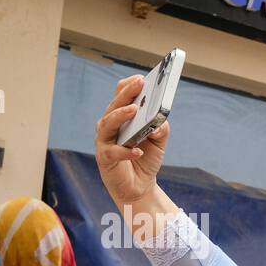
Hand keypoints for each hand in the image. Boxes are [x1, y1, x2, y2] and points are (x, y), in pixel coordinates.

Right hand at [95, 74, 170, 209]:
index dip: (129, 86)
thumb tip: (159, 123)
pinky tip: (138, 151)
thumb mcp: (159, 142)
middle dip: (127, 93)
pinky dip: (126, 151)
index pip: (121, 95)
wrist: (139, 186)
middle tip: (139, 84)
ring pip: (108, 123)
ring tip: (134, 110)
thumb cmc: (146, 159)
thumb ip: (161, 129)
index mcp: (122, 117)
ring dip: (121, 115)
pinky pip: (113, 151)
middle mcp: (110, 125)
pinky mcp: (104, 158)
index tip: (142, 78)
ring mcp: (105, 140)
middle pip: (115, 105)